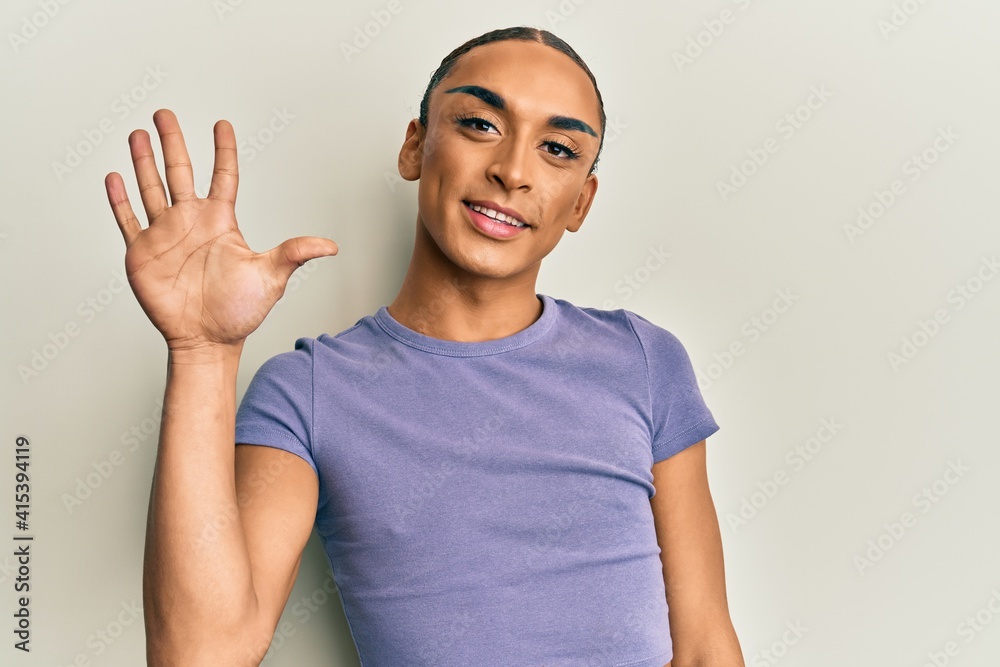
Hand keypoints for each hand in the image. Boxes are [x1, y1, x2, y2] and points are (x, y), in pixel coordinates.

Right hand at [104, 109, 337, 351]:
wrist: (208, 340)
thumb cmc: (239, 312)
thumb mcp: (272, 277)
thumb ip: (295, 254)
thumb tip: (331, 246)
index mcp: (220, 222)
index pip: (223, 176)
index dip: (223, 151)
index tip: (222, 125)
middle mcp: (191, 222)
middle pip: (180, 172)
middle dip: (172, 142)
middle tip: (165, 113)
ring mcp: (165, 236)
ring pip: (151, 188)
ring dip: (143, 161)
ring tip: (139, 134)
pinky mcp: (143, 254)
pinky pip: (128, 220)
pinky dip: (120, 199)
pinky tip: (114, 177)